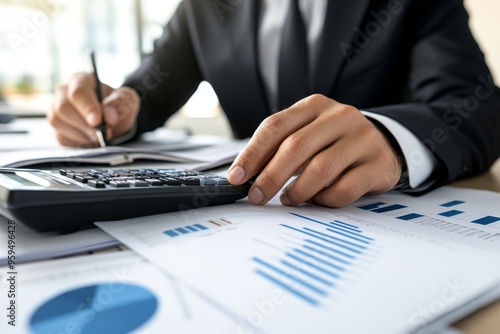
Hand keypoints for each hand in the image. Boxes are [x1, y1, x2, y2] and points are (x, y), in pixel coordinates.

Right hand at [48, 73, 139, 146]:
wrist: (115, 122)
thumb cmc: (118, 106)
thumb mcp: (127, 101)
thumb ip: (120, 104)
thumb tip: (109, 115)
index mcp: (82, 80)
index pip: (78, 92)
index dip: (87, 108)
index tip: (97, 121)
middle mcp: (64, 92)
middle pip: (63, 108)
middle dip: (84, 125)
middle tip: (102, 134)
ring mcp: (56, 108)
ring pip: (57, 122)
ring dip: (81, 134)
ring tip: (98, 136)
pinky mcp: (57, 126)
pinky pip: (60, 136)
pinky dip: (77, 142)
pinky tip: (90, 139)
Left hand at [227, 94, 402, 207]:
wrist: (382, 146)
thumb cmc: (332, 143)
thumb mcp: (306, 133)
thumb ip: (278, 147)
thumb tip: (243, 174)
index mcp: (315, 105)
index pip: (275, 126)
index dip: (252, 154)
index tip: (237, 177)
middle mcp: (340, 116)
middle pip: (296, 147)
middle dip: (270, 177)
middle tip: (256, 197)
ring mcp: (362, 138)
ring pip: (320, 170)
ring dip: (297, 191)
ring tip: (287, 199)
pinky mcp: (378, 164)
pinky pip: (344, 189)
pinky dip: (324, 200)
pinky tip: (317, 199)